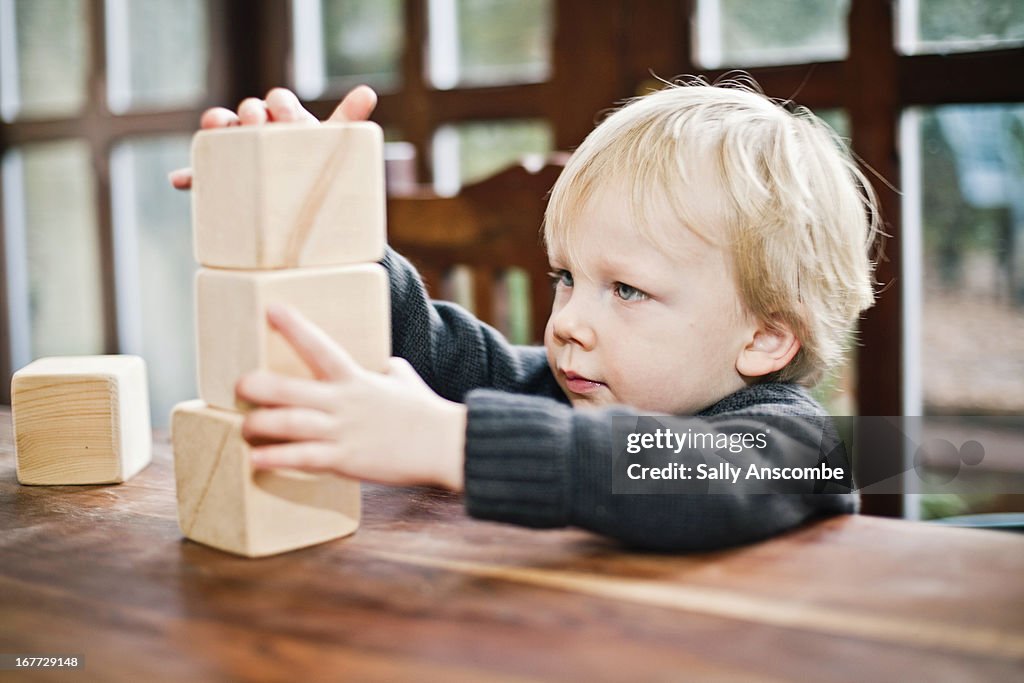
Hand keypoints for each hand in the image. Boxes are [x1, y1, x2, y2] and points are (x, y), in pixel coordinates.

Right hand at [168, 85, 378, 189]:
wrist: (312, 210)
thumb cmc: (322, 168)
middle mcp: (261, 130)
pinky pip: (204, 175)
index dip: (281, 106)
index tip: (287, 118)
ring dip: (217, 129)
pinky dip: (192, 176)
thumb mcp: (337, 146)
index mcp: (286, 120)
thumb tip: (369, 91)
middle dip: (250, 114)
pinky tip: (181, 180)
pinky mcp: (224, 179)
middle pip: (249, 112)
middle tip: (256, 125)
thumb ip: (349, 120)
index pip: (279, 102)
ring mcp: (241, 153)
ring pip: (223, 135)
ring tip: (216, 131)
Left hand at [236, 304, 466, 491]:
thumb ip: (390, 371)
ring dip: (258, 425)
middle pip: (288, 389)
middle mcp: (343, 401)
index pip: (320, 346)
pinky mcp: (345, 460)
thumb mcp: (406, 381)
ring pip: (289, 424)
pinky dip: (276, 458)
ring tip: (243, 428)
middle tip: (239, 385)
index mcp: (356, 378)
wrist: (446, 445)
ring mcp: (342, 431)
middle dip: (256, 386)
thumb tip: (388, 365)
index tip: (270, 309)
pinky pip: (303, 458)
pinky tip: (256, 460)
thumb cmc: (427, 413)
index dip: (294, 327)